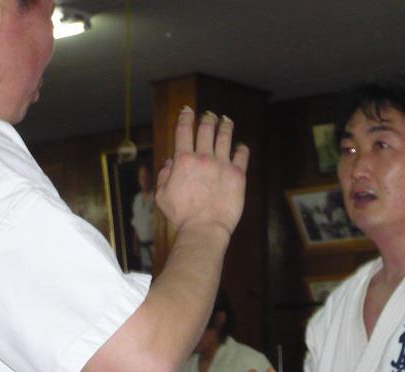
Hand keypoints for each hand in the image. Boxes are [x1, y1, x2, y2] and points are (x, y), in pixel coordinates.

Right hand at [155, 107, 248, 234]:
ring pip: (225, 137)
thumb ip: (164, 176)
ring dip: (225, 126)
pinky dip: (242, 148)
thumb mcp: (162, 196)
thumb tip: (170, 163)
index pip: (184, 131)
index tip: (187, 110)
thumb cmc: (181, 215)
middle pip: (206, 130)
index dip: (186, 117)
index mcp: (183, 160)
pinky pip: (242, 155)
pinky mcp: (237, 175)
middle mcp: (203, 158)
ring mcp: (222, 164)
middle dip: (208, 119)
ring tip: (226, 121)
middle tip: (210, 115)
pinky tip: (242, 146)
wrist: (204, 227)